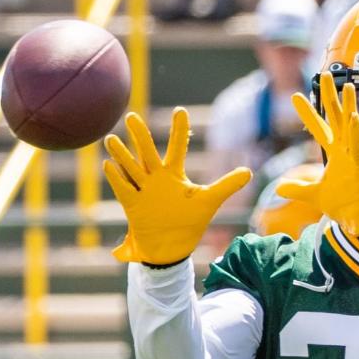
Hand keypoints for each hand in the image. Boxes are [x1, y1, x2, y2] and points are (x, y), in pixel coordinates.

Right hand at [103, 109, 251, 263]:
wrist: (173, 247)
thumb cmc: (190, 222)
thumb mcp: (209, 200)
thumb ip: (227, 185)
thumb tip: (249, 172)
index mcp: (174, 175)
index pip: (177, 148)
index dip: (179, 130)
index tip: (180, 110)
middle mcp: (156, 179)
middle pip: (147, 152)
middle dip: (139, 136)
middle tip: (132, 116)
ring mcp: (143, 191)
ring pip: (130, 167)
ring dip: (121, 154)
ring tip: (111, 139)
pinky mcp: (133, 205)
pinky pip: (123, 188)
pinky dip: (116, 178)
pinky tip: (108, 165)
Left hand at [276, 72, 358, 235]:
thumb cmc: (346, 206)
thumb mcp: (315, 196)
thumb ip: (298, 189)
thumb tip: (279, 188)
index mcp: (336, 155)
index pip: (320, 129)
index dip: (308, 113)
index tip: (295, 97)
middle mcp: (345, 151)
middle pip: (336, 118)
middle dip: (329, 97)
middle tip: (324, 74)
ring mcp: (355, 157)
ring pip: (350, 126)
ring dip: (347, 105)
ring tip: (346, 84)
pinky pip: (358, 146)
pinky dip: (354, 132)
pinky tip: (352, 116)